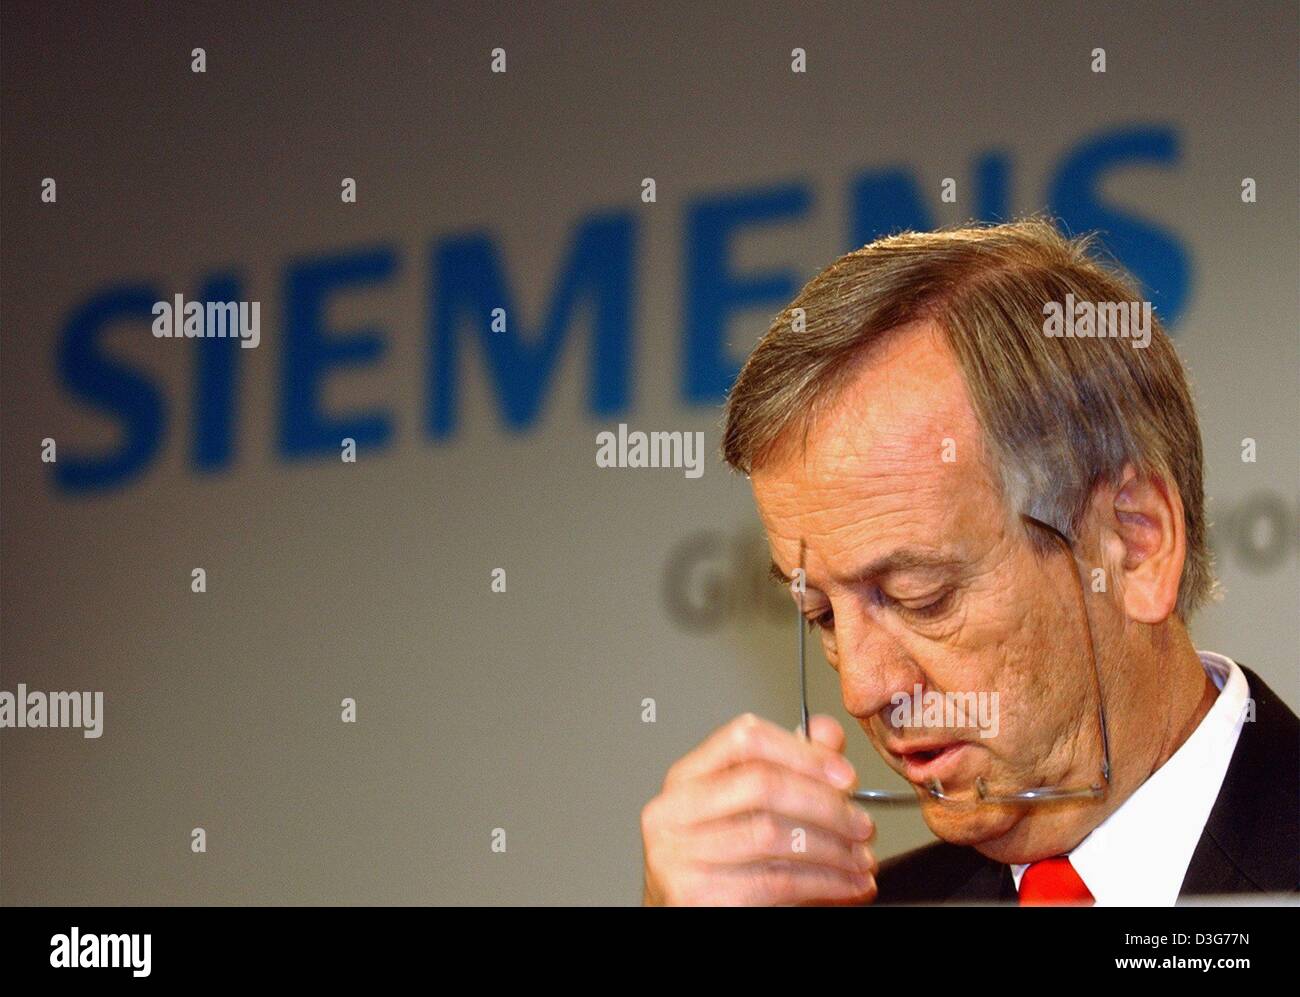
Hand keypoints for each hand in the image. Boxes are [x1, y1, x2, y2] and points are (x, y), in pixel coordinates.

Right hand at [641, 712, 877, 904]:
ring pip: (771, 835)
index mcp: (686, 778)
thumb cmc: (720, 863)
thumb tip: (828, 734)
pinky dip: (823, 884)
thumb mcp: (750, 811)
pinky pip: (774, 881)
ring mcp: (679, 854)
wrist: (684, 913)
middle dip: (826, 805)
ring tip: (862, 859)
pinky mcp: (697, 895)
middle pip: (761, 784)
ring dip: (832, 849)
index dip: (803, 752)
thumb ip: (791, 768)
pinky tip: (847, 886)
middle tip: (862, 824)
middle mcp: (673, 811)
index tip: (845, 776)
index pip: (744, 739)